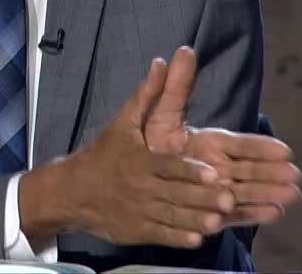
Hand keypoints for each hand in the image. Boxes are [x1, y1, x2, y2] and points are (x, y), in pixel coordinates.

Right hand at [20, 58, 237, 249]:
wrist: (72, 191)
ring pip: (172, 217)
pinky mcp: (137, 231)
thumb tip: (162, 61)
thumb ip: (146, 95)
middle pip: (175, 194)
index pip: (169, 166)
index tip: (215, 173)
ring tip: (219, 222)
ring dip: (196, 220)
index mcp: (140, 161)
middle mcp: (141, 188)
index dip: (191, 171)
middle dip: (202, 198)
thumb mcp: (123, 123)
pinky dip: (179, 238)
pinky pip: (161, 236)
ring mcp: (139, 212)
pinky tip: (199, 239)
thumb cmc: (104, 154)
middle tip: (229, 199)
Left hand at [143, 47, 301, 225]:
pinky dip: (252, 214)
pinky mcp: (212, 212)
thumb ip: (175, 87)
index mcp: (210, 143)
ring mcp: (217, 191)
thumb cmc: (152, 143)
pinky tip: (274, 213)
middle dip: (272, 172)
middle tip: (295, 176)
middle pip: (249, 170)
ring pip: (247, 191)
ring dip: (269, 193)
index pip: (240, 144)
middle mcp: (218, 167)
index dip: (261, 147)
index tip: (284, 150)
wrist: (134, 179)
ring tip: (292, 196)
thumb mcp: (160, 113)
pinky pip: (234, 214)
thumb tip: (182, 51)